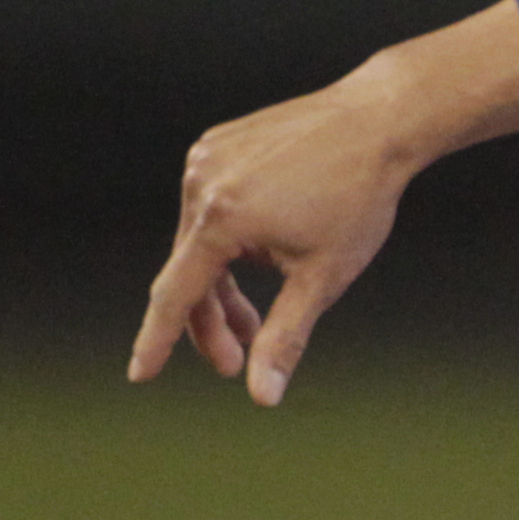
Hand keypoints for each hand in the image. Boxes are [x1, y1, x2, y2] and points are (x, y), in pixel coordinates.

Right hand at [132, 0, 518, 404]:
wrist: (378, 123)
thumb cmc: (358, 200)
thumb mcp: (323, 278)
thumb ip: (284, 338)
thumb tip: (261, 396)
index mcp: (220, 219)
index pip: (176, 295)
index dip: (157, 340)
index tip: (140, 375)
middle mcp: (200, 184)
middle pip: (189, 270)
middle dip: (213, 321)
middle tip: (236, 361)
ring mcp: (203, 158)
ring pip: (199, 239)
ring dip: (223, 282)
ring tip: (261, 313)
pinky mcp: (215, 144)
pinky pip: (210, 205)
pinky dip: (229, 239)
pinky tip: (269, 246)